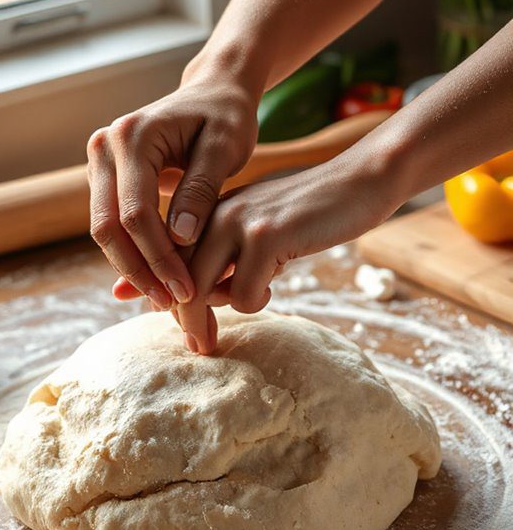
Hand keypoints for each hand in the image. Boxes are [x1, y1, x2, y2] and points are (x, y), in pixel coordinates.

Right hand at [87, 60, 259, 310]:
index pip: (136, 213)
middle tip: (173, 304)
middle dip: (140, 271)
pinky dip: (134, 253)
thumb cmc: (226, 116)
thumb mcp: (226, 147)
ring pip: (105, 230)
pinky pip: (113, 224)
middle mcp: (104, 147)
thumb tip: (180, 238)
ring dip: (134, 268)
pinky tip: (161, 279)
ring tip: (168, 298)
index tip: (187, 290)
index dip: (159, 258)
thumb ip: (202, 190)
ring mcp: (100, 162)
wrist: (212, 92)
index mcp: (132, 136)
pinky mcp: (106, 178)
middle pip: (108, 226)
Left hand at [176, 146, 398, 351]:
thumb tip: (199, 302)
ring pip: (200, 291)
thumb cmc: (311, 214)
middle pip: (179, 280)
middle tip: (201, 348)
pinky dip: (256, 301)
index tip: (177, 327)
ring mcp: (236, 222)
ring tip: (246, 307)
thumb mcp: (259, 230)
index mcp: (209, 209)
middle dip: (187, 321)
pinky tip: (273, 285)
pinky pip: (242, 294)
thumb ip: (228, 254)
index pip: (170, 261)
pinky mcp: (265, 236)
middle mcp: (213, 212)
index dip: (169, 298)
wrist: (360, 181)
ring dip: (221, 313)